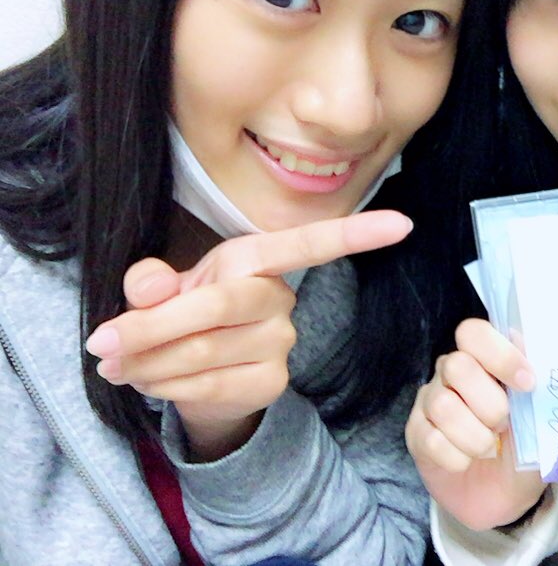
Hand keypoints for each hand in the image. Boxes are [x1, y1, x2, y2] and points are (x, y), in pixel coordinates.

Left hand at [86, 211, 412, 459]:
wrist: (193, 377)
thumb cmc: (185, 316)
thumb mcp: (163, 289)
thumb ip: (151, 281)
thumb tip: (147, 286)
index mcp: (258, 260)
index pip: (313, 244)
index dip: (358, 234)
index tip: (405, 224)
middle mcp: (280, 298)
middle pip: (219, 304)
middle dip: (151, 326)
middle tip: (102, 343)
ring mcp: (282, 342)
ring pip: (203, 350)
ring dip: (146, 361)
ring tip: (119, 363)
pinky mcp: (271, 381)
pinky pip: (209, 384)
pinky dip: (164, 385)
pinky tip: (148, 380)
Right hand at [405, 318, 545, 530]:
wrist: (502, 495)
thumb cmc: (524, 448)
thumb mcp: (542, 419)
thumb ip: (543, 392)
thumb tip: (552, 373)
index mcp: (484, 359)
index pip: (474, 333)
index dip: (500, 355)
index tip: (527, 383)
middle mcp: (451, 371)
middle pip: (457, 366)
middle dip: (490, 404)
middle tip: (504, 426)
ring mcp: (430, 400)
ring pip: (443, 405)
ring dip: (475, 436)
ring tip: (489, 448)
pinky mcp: (416, 433)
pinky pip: (432, 440)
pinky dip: (458, 459)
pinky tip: (466, 462)